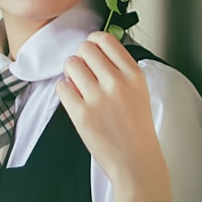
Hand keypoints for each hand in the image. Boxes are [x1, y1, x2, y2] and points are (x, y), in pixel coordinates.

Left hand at [55, 31, 167, 190]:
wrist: (136, 162)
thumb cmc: (136, 129)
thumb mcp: (139, 90)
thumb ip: (120, 69)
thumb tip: (94, 50)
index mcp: (134, 74)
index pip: (106, 39)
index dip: (94, 42)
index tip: (92, 50)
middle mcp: (117, 82)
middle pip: (85, 48)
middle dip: (81, 58)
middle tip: (85, 73)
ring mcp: (98, 98)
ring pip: (70, 64)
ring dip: (71, 73)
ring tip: (80, 87)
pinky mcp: (82, 114)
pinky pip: (62, 87)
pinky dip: (66, 92)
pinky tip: (76, 101)